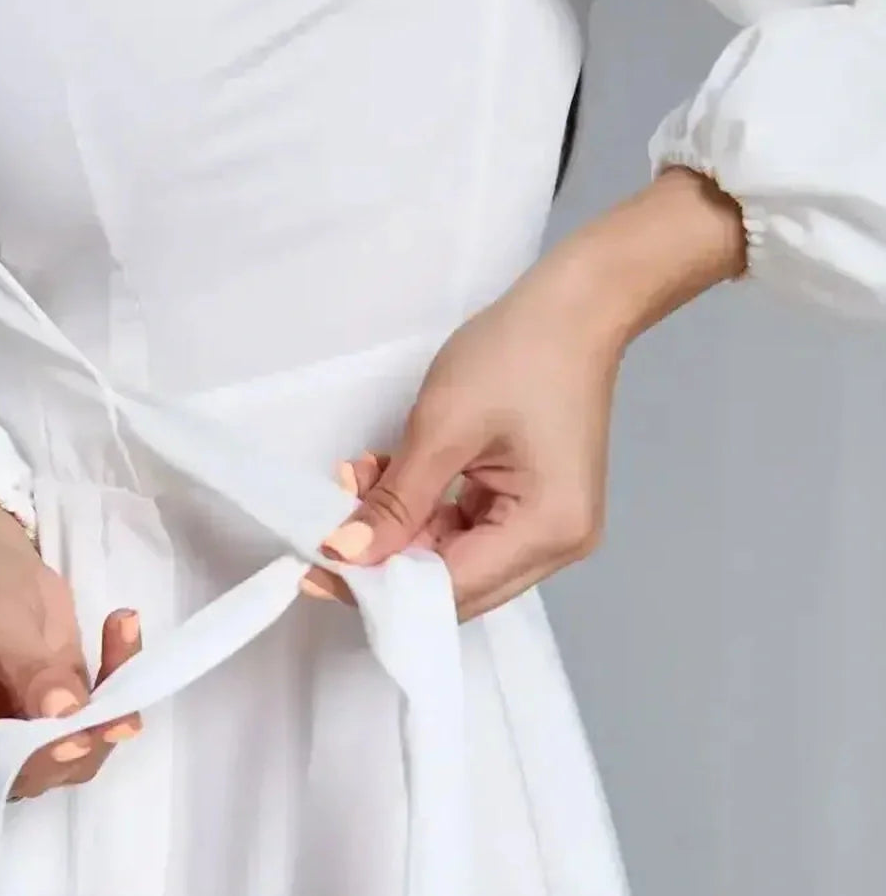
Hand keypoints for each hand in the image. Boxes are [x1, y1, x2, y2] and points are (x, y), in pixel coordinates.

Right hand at [0, 483, 141, 798]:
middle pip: (36, 770)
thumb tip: (66, 714)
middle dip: (86, 731)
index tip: (83, 734)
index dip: (39, 755)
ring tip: (122, 634)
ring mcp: (7, 754)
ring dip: (109, 708)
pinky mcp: (45, 738)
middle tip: (122, 685)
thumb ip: (31, 669)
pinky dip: (114, 694)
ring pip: (73, 757)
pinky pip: (89, 734)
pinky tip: (122, 637)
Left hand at [305, 169, 746, 619]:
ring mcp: (549, 531)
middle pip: (455, 586)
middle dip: (389, 560)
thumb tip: (344, 556)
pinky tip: (389, 480)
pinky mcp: (534, 511)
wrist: (576, 307)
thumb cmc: (518, 353)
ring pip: (455, 561)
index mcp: (547, 530)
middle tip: (329, 529)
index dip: (381, 587)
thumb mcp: (442, 428)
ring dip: (400, 532)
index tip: (319, 570)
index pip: (450, 589)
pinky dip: (424, 514)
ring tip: (358, 483)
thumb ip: (394, 503)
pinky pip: (468, 533)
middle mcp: (557, 546)